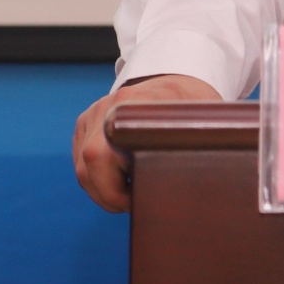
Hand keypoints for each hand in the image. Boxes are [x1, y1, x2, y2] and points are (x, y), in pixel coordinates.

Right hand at [72, 73, 220, 212]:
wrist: (178, 80)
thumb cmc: (193, 108)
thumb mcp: (201, 126)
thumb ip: (193, 149)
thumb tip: (196, 188)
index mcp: (133, 106)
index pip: (104, 157)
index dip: (118, 192)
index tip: (138, 200)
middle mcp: (108, 108)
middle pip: (89, 168)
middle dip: (110, 197)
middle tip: (136, 204)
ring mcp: (94, 113)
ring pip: (83, 170)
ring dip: (103, 191)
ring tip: (131, 193)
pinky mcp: (86, 122)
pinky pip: (81, 162)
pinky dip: (98, 178)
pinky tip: (121, 179)